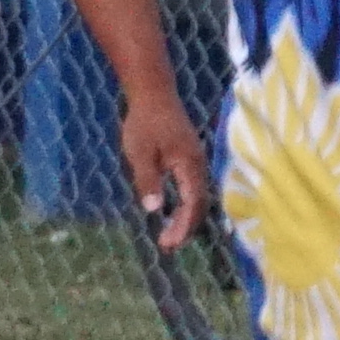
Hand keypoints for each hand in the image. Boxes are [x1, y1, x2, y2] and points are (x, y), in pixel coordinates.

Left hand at [120, 91, 215, 249]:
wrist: (153, 93)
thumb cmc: (145, 122)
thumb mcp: (140, 152)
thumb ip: (147, 179)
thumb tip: (153, 209)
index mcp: (190, 165)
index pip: (193, 204)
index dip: (183, 227)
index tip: (168, 244)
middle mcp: (199, 165)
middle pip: (199, 204)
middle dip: (185, 228)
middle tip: (167, 246)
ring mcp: (196, 161)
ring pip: (197, 197)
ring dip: (185, 218)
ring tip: (169, 235)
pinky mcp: (190, 158)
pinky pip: (193, 188)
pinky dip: (185, 204)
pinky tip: (172, 211)